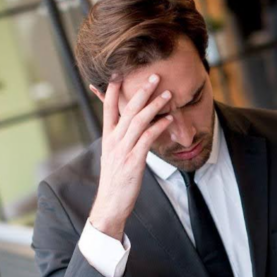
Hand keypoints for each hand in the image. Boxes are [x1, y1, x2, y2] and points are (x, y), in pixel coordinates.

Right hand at [88, 76, 174, 239]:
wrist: (110, 203)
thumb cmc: (115, 180)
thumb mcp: (113, 155)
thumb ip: (120, 139)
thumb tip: (130, 127)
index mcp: (107, 137)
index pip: (108, 108)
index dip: (113, 90)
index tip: (120, 73)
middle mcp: (114, 140)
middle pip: (128, 109)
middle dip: (142, 91)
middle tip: (154, 77)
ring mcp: (123, 150)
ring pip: (139, 121)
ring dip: (155, 105)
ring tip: (167, 94)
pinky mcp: (134, 160)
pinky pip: (147, 138)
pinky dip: (159, 127)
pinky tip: (169, 120)